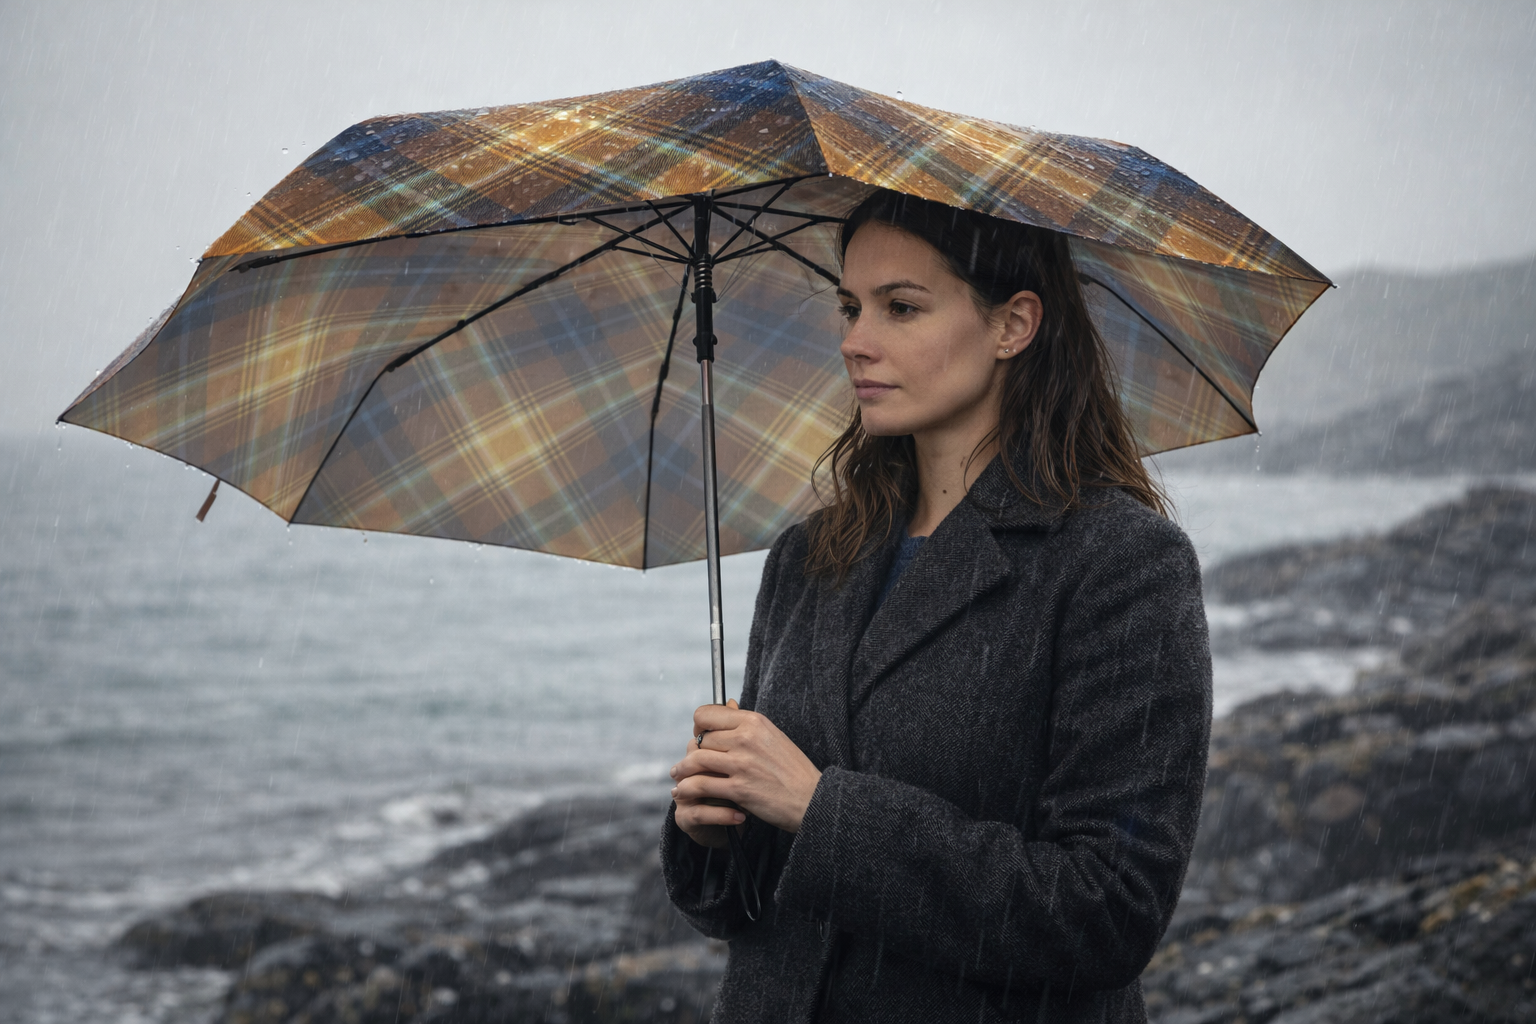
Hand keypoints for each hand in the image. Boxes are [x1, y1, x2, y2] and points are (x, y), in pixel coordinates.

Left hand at [671, 699, 821, 848]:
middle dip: (691, 751)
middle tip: (686, 762)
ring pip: (696, 759)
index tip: (699, 737)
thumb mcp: (772, 736)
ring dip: (682, 769)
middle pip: (701, 738)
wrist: (811, 798)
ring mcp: (741, 763)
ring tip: (678, 775)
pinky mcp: (739, 788)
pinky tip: (683, 792)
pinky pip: (701, 784)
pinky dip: (687, 788)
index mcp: (754, 721)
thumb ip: (747, 723)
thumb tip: (727, 705)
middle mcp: (746, 738)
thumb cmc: (793, 769)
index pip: (707, 714)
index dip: (699, 726)